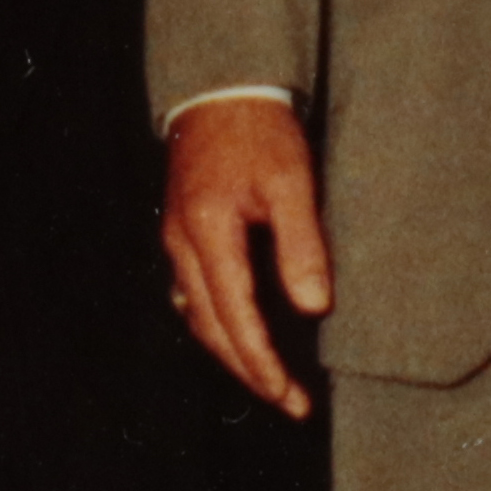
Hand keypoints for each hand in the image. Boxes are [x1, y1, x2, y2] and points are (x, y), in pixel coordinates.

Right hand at [161, 95, 335, 417]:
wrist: (221, 88)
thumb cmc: (261, 131)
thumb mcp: (291, 181)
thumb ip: (301, 245)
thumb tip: (313, 308)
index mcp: (207, 232)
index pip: (234, 317)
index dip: (262, 363)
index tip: (290, 396)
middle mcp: (182, 243)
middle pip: (210, 327)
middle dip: (249, 371)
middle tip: (290, 402)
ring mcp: (176, 238)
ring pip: (198, 315)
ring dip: (232, 353)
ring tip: (271, 379)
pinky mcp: (181, 231)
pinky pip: (193, 294)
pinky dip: (218, 324)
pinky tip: (240, 333)